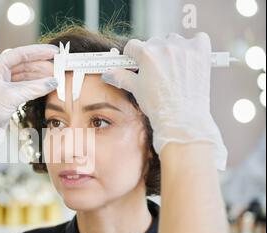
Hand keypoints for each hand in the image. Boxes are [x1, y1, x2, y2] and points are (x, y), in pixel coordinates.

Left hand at [0, 44, 58, 167]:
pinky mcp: (7, 94)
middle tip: (60, 65)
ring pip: (26, 75)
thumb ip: (35, 88)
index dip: (39, 52)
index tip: (55, 51)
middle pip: (25, 63)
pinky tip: (48, 85)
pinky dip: (37, 86)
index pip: (20, 54)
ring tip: (57, 76)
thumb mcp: (13, 96)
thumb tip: (55, 81)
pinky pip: (25, 85)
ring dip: (41, 76)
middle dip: (42, 65)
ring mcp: (3, 83)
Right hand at [102, 33, 226, 170]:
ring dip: (172, 50)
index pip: (133, 45)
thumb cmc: (158, 105)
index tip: (136, 63)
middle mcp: (165, 47)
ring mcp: (184, 48)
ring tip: (173, 70)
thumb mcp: (136, 89)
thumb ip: (120, 77)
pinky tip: (190, 61)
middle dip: (153, 55)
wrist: (182, 118)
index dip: (132, 56)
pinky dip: (194, 47)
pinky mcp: (201, 52)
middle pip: (154, 42)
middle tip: (156, 72)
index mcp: (146, 54)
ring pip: (174, 41)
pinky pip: (199, 39)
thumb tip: (108, 74)